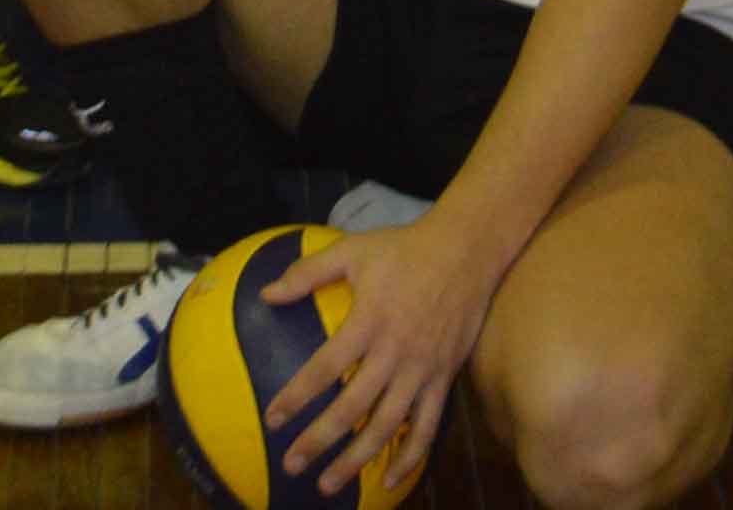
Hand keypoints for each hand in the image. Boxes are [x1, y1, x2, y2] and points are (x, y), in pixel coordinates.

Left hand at [260, 216, 500, 495]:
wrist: (467, 250)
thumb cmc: (404, 249)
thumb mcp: (352, 251)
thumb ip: (307, 273)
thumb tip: (266, 294)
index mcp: (368, 322)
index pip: (324, 368)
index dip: (296, 396)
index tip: (272, 419)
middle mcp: (394, 352)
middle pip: (352, 407)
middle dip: (319, 440)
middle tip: (292, 464)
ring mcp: (422, 370)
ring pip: (387, 426)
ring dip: (357, 459)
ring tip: (328, 484)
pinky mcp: (444, 378)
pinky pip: (427, 426)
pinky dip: (410, 457)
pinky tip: (392, 480)